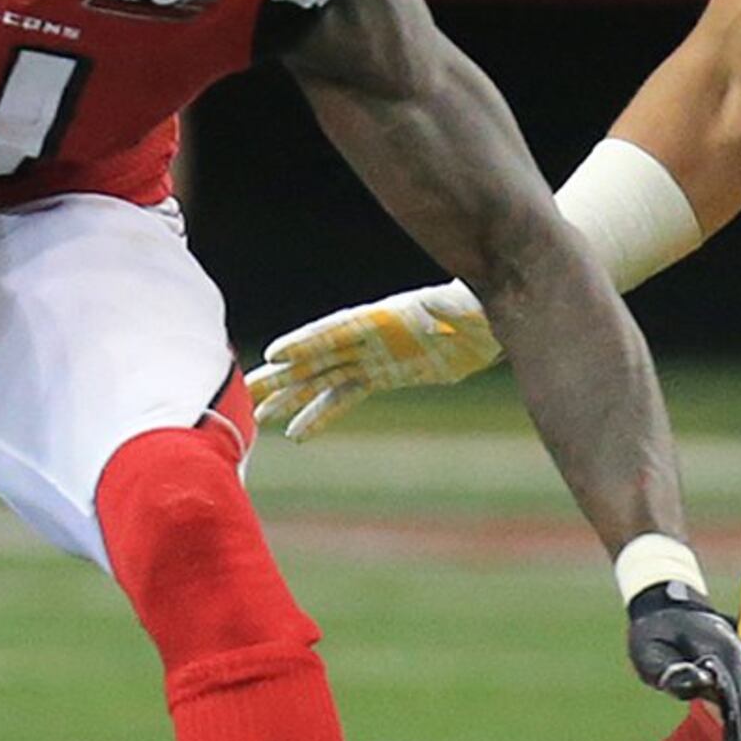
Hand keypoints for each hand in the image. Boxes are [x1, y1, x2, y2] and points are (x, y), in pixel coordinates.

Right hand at [241, 281, 504, 438]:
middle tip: (248, 388)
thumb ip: (450, 308)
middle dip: (284, 373)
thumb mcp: (471, 309)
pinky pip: (344, 396)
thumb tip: (436, 307)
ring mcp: (373, 356)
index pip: (338, 330)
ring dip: (292, 396)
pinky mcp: (382, 374)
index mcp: (385, 318)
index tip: (274, 355)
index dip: (307, 342)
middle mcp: (370, 337)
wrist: (492, 324)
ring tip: (259, 415)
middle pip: (318, 356)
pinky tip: (297, 433)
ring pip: (322, 378)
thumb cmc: (483, 310)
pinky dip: (320, 413)